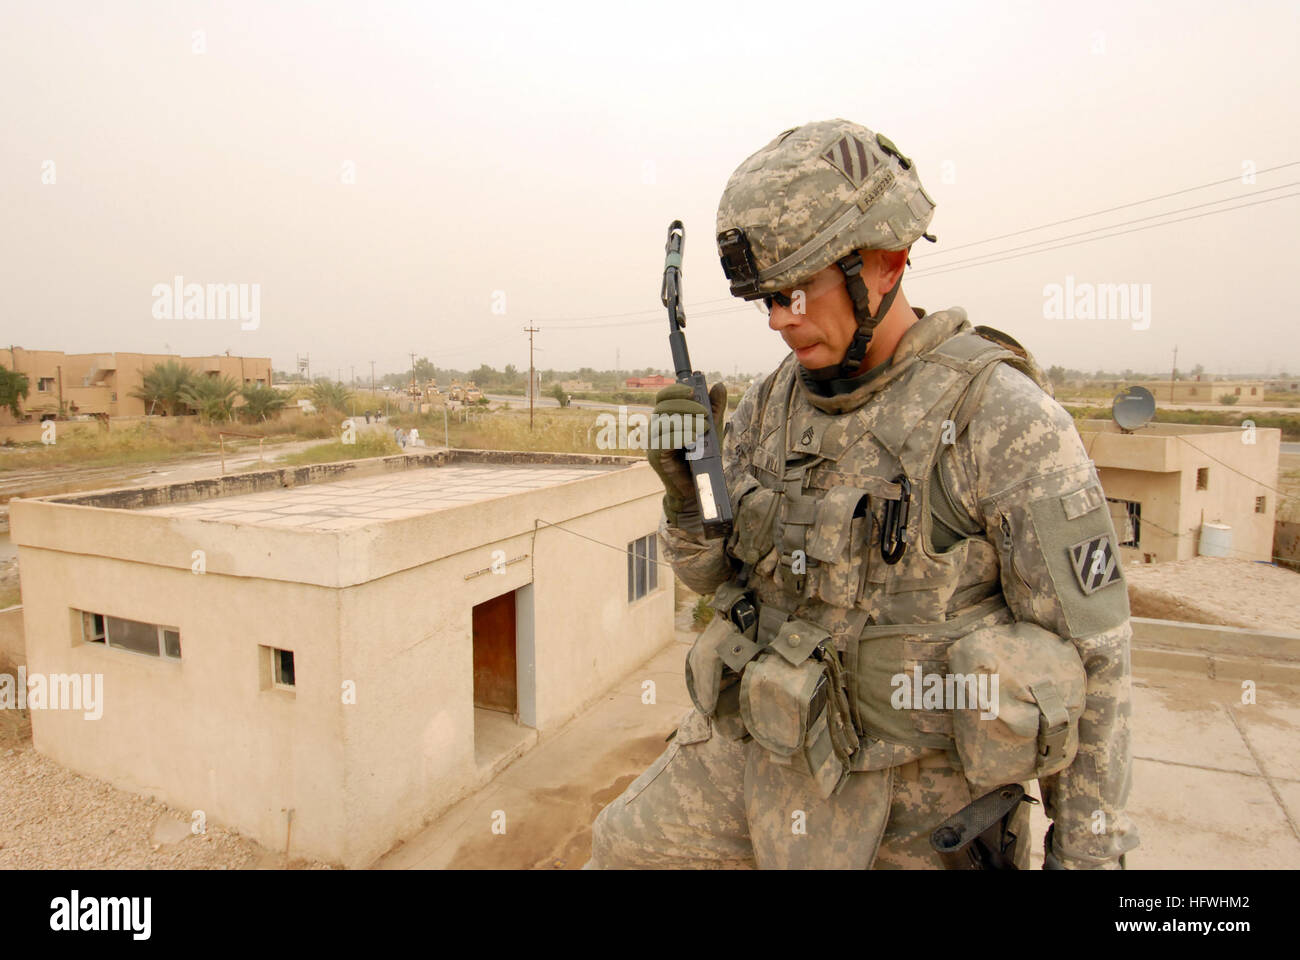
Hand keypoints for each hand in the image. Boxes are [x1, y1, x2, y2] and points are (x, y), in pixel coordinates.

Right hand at [647, 381, 726, 524]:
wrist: (698, 485)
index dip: (675, 390)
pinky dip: (680, 437)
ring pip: (663, 422)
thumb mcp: (713, 428)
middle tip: (705, 413)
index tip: (692, 391)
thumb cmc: (703, 456)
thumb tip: (718, 385)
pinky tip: (693, 438)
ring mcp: (653, 442)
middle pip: (663, 407)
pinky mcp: (655, 457)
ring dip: (686, 422)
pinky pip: (663, 441)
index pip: (663, 397)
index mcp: (667, 417)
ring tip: (705, 428)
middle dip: (686, 406)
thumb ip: (715, 408)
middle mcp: (656, 427)